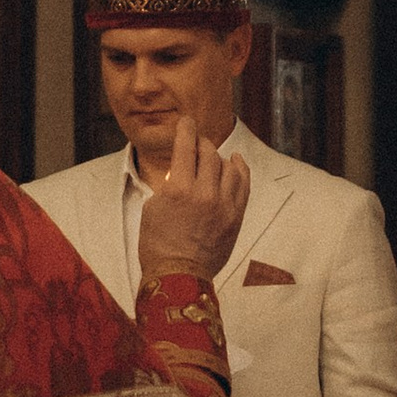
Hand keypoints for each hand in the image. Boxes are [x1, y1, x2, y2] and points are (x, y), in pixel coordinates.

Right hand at [136, 119, 250, 288]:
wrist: (179, 274)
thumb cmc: (157, 244)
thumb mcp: (153, 208)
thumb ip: (168, 185)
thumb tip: (180, 172)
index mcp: (178, 190)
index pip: (185, 147)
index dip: (186, 129)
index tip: (186, 122)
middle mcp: (204, 194)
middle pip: (208, 153)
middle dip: (201, 143)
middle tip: (197, 143)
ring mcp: (223, 205)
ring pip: (228, 167)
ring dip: (218, 157)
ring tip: (213, 156)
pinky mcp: (236, 216)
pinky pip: (243, 185)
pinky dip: (240, 170)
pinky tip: (235, 162)